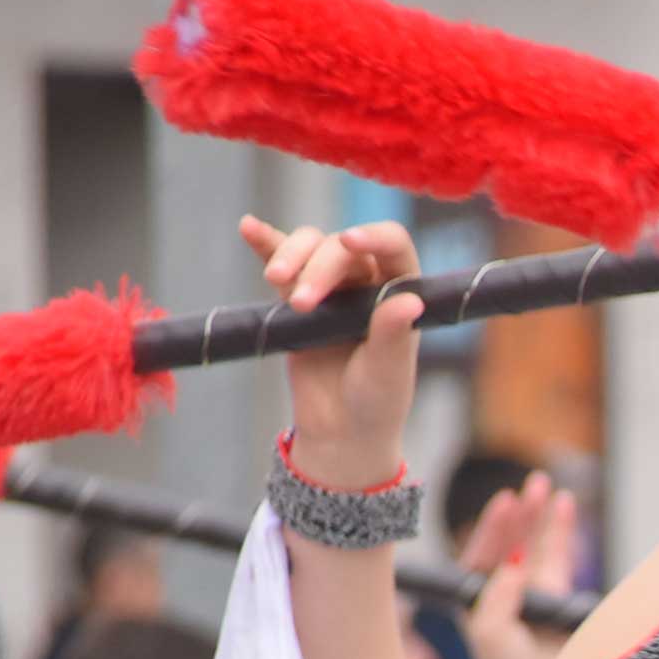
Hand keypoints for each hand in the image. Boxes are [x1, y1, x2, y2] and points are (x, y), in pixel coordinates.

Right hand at [239, 216, 425, 493]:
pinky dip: (266, 243)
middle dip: (318, 268)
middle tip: (301, 303)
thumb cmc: (375, 402)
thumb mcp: (386, 372)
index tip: (349, 241)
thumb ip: (393, 335)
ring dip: (289, 256)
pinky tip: (248, 227)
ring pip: (309, 246)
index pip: (393, 246)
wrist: (340, 431)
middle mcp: (368, 280)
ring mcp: (332, 285)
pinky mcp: (297, 295)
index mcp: (401, 290)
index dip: (374, 236)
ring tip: (275, 282)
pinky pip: (280, 260)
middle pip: (339, 248)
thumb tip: (410, 301)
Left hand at [458, 470, 581, 658]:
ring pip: (536, 546)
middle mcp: (504, 593)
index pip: (484, 555)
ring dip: (541, 517)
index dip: (494, 528)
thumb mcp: (493, 638)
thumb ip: (496, 603)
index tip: (506, 504)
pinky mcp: (558, 599)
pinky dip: (562, 533)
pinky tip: (566, 507)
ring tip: (546, 488)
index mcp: (480, 600)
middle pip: (510, 543)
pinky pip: (559, 559)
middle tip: (530, 488)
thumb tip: (510, 570)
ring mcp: (533, 594)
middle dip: (520, 515)